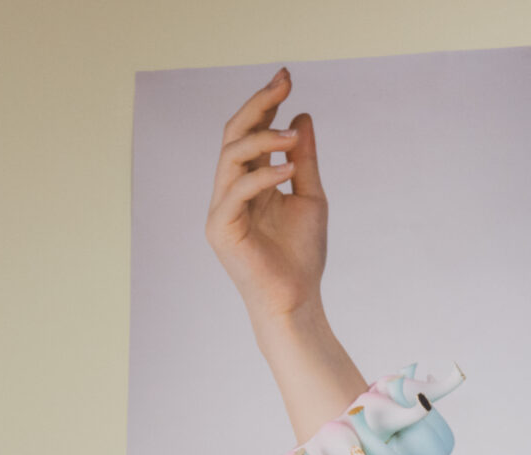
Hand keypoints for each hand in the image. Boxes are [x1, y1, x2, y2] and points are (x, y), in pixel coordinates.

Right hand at [205, 68, 327, 324]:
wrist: (295, 299)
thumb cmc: (301, 256)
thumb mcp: (310, 196)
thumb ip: (304, 160)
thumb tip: (301, 116)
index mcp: (248, 182)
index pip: (249, 133)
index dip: (265, 103)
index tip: (287, 79)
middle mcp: (229, 191)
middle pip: (233, 134)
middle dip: (258, 105)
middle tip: (284, 83)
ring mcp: (221, 209)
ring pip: (230, 156)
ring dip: (261, 138)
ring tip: (291, 138)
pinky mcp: (220, 229)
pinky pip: (236, 190)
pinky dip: (262, 174)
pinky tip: (288, 169)